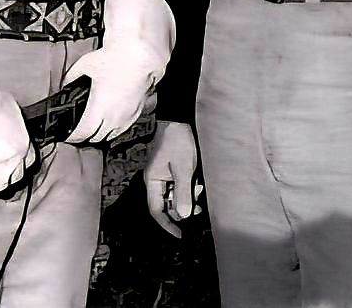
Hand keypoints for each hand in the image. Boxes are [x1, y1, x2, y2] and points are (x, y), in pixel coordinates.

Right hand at [0, 81, 36, 194]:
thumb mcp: (12, 109)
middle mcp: (12, 159)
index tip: (19, 162)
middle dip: (13, 175)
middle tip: (6, 173)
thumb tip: (10, 127)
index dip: (24, 161)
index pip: (30, 161)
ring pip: (1, 186)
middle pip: (17, 176)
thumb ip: (15, 125)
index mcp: (23, 143)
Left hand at [64, 44, 155, 143]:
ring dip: (102, 133)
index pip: (83, 134)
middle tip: (80, 129)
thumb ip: (71, 77)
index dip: (73, 137)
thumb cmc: (114, 59)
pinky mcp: (137, 112)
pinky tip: (111, 119)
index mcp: (98, 109)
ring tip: (95, 127)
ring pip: (111, 136)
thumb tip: (65, 84)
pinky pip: (123, 128)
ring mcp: (126, 117)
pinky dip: (115, 127)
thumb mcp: (85, 65)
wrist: (138, 56)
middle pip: (97, 138)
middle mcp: (113, 117)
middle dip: (86, 136)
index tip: (69, 135)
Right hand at [144, 120, 200, 237]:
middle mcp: (155, 179)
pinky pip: (179, 185)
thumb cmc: (178, 140)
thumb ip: (183, 192)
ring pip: (175, 194)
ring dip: (187, 196)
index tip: (181, 234)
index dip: (167, 224)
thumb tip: (184, 215)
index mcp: (152, 181)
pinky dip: (188, 187)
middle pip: (167, 204)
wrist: (179, 117)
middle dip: (182, 208)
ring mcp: (164, 173)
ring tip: (199, 189)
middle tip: (198, 209)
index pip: (156, 210)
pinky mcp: (172, 168)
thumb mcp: (183, 168)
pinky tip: (197, 182)